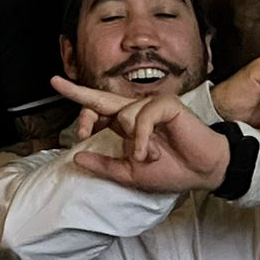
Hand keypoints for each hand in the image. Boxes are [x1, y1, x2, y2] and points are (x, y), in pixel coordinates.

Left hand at [52, 80, 230, 193]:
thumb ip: (104, 165)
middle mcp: (135, 111)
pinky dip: (143, 138)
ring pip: (124, 116)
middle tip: (62, 92)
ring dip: (135, 143)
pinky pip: (142, 118)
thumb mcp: (130, 173)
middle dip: (78, 94)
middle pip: (100, 99)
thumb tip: (76, 158)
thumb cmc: (170, 171)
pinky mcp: (166, 105)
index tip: (56, 85)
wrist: (202, 173)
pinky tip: (151, 151)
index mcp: (125, 125)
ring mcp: (151, 106)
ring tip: (152, 156)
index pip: (96, 109)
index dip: (78, 103)